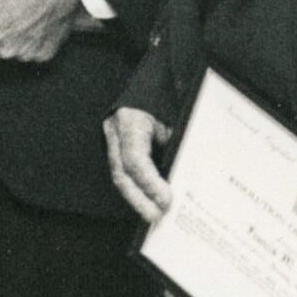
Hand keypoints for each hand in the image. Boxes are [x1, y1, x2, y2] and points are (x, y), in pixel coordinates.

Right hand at [104, 106, 174, 225]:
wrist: (152, 79)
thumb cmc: (165, 95)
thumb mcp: (174, 117)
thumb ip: (175, 142)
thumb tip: (183, 175)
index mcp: (130, 121)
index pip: (135, 159)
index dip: (150, 183)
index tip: (167, 199)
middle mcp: (115, 131)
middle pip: (121, 174)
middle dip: (139, 200)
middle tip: (157, 217)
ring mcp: (112, 137)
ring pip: (119, 176)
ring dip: (136, 199)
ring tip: (153, 215)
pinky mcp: (117, 144)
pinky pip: (124, 171)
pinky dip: (136, 188)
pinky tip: (149, 201)